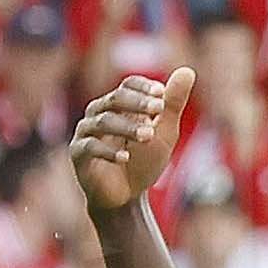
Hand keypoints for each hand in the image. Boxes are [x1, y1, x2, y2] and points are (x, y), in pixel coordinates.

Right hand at [71, 66, 191, 214]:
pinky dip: (108, 151)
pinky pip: (90, 146)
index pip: (127, 85)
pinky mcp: (79, 153)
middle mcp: (99, 113)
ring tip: (148, 136)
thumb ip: (172, 104)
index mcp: (119, 105)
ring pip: (103, 121)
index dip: (143, 87)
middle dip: (137, 103)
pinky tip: (125, 157)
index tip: (162, 94)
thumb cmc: (144, 161)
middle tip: (158, 109)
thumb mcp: (163, 133)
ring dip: (127, 127)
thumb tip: (188, 70)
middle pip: (114, 99)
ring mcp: (87, 132)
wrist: (126, 197)